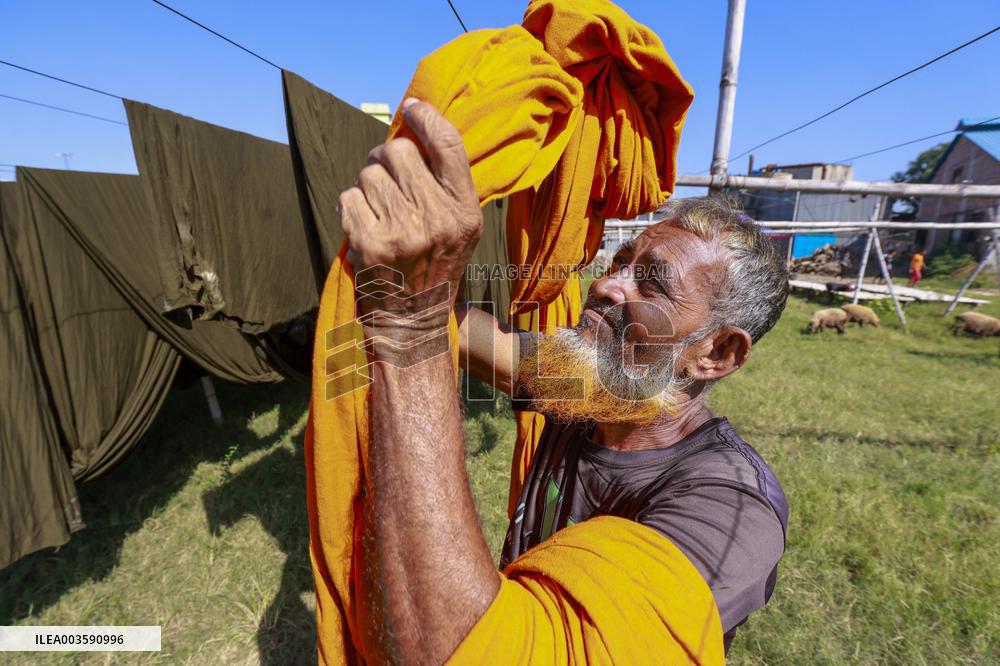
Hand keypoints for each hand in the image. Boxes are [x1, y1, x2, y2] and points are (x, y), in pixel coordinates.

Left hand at [340, 98, 482, 356]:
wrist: (413, 321)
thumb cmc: (434, 265)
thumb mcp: (459, 227)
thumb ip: (444, 184)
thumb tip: (411, 127)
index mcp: (464, 210)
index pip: (448, 144)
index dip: (427, 118)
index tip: (411, 109)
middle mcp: (437, 218)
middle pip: (398, 151)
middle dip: (385, 159)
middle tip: (388, 181)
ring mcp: (403, 232)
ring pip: (368, 172)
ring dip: (367, 186)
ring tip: (379, 213)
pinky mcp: (370, 244)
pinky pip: (348, 196)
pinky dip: (350, 208)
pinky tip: (364, 228)